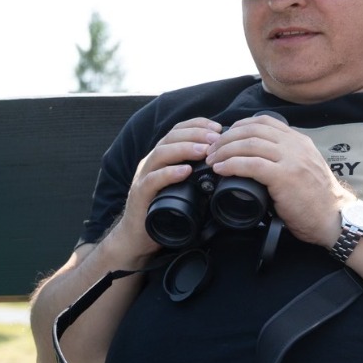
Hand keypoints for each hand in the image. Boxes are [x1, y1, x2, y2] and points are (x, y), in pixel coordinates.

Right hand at [107, 116, 222, 261]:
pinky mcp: (140, 195)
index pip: (176, 131)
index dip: (197, 125)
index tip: (217, 128)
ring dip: (184, 149)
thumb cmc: (163, 212)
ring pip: (161, 154)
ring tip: (204, 151)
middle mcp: (150, 163)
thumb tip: (225, 166)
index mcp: (161, 158)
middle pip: (170, 138)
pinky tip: (185, 171)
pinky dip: (169, 174)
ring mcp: (143, 178)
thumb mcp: (182, 187)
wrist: (137, 237)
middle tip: (216, 139)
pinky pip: (152, 180)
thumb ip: (196, 174)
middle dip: (195, 135)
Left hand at [205, 114, 352, 245]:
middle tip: (210, 150)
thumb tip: (250, 158)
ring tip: (211, 160)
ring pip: (250, 144)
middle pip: (252, 130)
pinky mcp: (285, 176)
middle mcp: (295, 145)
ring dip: (224, 151)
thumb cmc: (313, 199)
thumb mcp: (300, 169)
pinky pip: (252, 164)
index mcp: (298, 141)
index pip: (264, 122)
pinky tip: (220, 170)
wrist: (333, 218)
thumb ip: (281, 158)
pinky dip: (231, 165)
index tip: (223, 137)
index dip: (238, 126)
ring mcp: (292, 159)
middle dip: (226, 138)